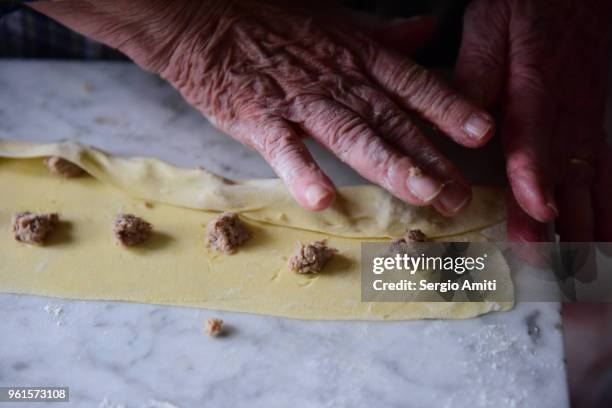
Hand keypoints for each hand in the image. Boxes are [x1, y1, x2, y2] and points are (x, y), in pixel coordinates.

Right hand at [33, 0, 494, 212]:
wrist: (204, 16)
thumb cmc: (272, 19)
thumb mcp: (336, 18)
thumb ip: (384, 34)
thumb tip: (426, 32)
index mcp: (357, 56)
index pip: (413, 84)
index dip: (450, 107)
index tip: (484, 134)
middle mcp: (337, 81)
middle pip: (392, 121)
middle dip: (431, 158)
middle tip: (461, 196)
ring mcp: (300, 102)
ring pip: (352, 136)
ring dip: (390, 165)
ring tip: (423, 196)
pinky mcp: (260, 120)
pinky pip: (284, 149)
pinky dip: (302, 174)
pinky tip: (324, 201)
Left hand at [455, 0, 611, 241]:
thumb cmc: (527, 7)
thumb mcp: (490, 27)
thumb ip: (476, 74)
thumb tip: (462, 121)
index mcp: (535, 87)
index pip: (535, 136)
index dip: (535, 173)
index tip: (537, 208)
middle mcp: (566, 112)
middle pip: (562, 171)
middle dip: (555, 220)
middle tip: (548, 262)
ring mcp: (584, 122)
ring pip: (589, 179)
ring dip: (586, 224)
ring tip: (583, 269)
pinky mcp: (591, 127)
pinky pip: (604, 172)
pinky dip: (607, 207)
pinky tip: (604, 235)